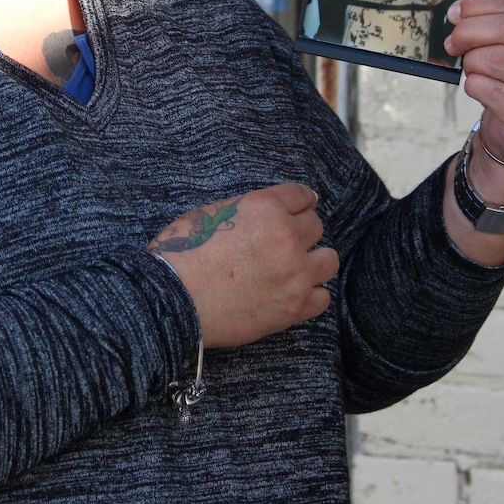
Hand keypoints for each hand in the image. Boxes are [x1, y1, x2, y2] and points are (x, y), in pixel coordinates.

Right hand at [149, 184, 338, 347]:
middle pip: (316, 226)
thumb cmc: (183, 252)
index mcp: (265, 207)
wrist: (176, 298)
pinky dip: (310, 293)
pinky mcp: (293, 307)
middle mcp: (286, 236)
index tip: (304, 206)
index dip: (301, 201)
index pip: (301, 196)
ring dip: (314, 260)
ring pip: (328, 260)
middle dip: (302, 230)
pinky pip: (321, 297)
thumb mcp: (212, 212)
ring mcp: (294, 274)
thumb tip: (256, 218)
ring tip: (298, 267)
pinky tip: (294, 292)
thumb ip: (245, 211)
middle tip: (289, 240)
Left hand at [445, 0, 503, 165]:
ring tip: (471, 68)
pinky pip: (490, 89)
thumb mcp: (503, 47)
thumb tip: (456, 12)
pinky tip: (478, 87)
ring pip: (497, 59)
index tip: (454, 14)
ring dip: (472, 62)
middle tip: (453, 43)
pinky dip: (474, 85)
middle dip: (470, 32)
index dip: (479, 6)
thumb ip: (488, 25)